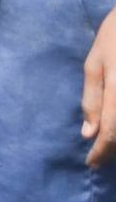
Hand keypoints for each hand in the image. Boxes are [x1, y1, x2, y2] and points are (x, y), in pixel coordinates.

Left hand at [84, 10, 115, 166]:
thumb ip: (92, 98)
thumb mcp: (95, 64)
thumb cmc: (115, 38)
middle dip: (114, 148)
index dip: (102, 150)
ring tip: (109, 146)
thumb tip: (87, 133)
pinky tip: (114, 127)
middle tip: (100, 157)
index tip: (92, 163)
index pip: (111, 131)